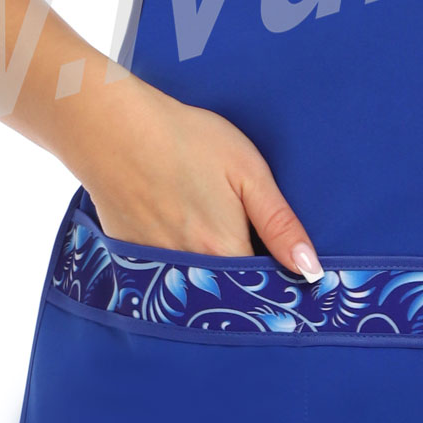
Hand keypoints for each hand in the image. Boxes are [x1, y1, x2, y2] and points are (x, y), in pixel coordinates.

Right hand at [81, 74, 321, 279]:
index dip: (276, 285)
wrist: (112, 127)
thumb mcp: (247, 171)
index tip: (288, 277)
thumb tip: (310, 268)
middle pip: (225, 295)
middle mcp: (188, 270)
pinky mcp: (128, 255)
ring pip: (192, 287)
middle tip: (249, 253)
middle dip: (242, 287)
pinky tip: (173, 231)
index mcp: (223, 250)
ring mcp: (153, 266)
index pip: (261, 289)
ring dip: (208, 278)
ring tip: (209, 238)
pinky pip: (159, 276)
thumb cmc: (186, 140)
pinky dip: (174, 266)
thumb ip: (279, 224)